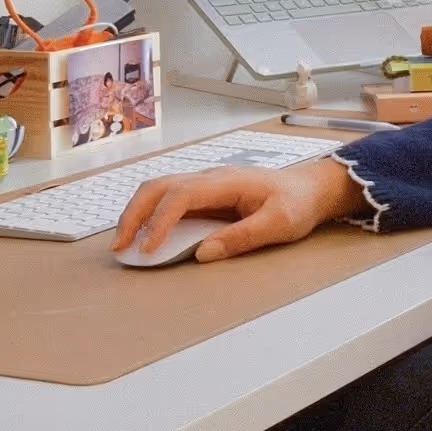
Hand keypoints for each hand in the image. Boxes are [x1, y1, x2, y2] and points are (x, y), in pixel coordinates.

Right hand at [113, 156, 362, 262]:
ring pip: (159, 189)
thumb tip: (203, 252)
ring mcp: (206, 184)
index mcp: (227, 181)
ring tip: (124, 243)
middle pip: (159, 186)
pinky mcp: (206, 195)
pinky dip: (149, 215)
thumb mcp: (278, 224)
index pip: (182, 194)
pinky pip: (169, 200)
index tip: (149, 248)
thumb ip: (242, 238)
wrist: (311, 189)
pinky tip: (143, 235)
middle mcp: (211, 178)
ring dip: (137, 213)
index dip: (160, 221)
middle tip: (120, 246)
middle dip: (134, 214)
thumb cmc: (297, 203)